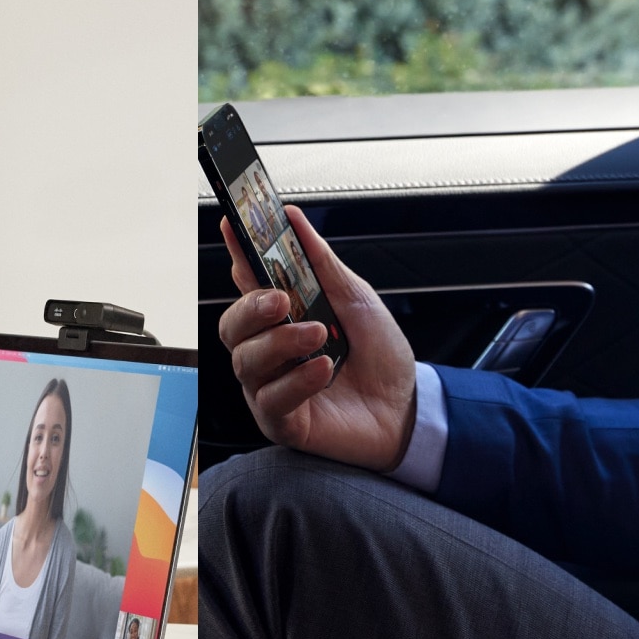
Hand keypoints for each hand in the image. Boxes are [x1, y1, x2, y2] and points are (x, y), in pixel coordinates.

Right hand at [217, 207, 417, 471]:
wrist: (407, 406)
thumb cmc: (381, 355)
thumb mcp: (356, 300)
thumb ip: (321, 263)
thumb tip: (294, 219)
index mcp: (284, 317)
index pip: (248, 282)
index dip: (237, 255)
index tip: (233, 227)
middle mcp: (270, 351)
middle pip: (232, 326)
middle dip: (251, 308)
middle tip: (281, 301)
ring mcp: (272, 386)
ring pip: (246, 361)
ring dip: (281, 343)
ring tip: (319, 336)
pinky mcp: (282, 420)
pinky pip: (270, 399)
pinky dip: (296, 380)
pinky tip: (323, 370)